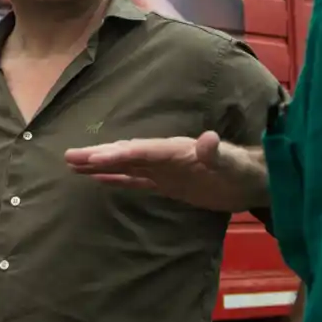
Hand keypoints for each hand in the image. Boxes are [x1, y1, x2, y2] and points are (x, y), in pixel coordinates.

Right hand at [63, 131, 269, 212]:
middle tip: (69, 156)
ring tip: (72, 164)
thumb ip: (217, 152)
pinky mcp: (167, 183)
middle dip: (98, 155)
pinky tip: (98, 179)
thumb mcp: (233, 162)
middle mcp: (164, 156)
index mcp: (176, 149)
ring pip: (125, 165)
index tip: (94, 157)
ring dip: (100, 164)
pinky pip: (136, 180)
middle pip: (126, 154)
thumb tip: (208, 138)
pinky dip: (116, 179)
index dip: (119, 153)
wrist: (253, 180)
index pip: (142, 151)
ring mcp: (164, 169)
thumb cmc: (244, 169)